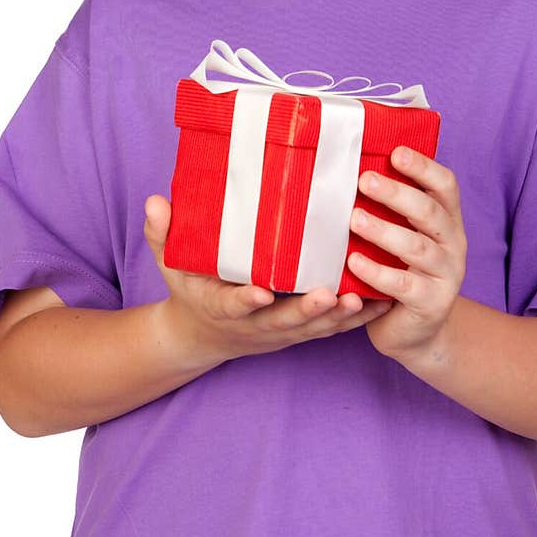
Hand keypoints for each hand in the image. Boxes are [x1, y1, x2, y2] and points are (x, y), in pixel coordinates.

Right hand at [143, 194, 392, 362]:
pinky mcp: (300, 332)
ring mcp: (279, 331)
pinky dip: (355, 320)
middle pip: (283, 322)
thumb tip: (155, 202)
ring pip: (313, 329)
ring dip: (338, 318)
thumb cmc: (189, 290)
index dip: (246, 301)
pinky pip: (330, 330)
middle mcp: (254, 323)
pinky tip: (381, 304)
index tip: (260, 293)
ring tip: (363, 300)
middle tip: (328, 296)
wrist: (201, 335)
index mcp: (221, 306)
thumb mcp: (169, 264)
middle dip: (307, 311)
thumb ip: (163, 235)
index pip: (233, 305)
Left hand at [347, 146, 467, 362]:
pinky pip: (404, 285)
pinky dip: (378, 272)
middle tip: (364, 180)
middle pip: (429, 212)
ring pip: (417, 247)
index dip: (423, 167)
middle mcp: (453, 243)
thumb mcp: (402, 236)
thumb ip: (390, 209)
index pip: (445, 185)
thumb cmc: (400, 270)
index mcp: (447, 219)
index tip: (396, 153)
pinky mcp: (432, 304)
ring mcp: (446, 274)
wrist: (416, 330)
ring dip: (384, 231)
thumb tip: (350, 168)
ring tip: (354, 219)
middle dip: (397, 194)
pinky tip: (354, 262)